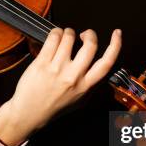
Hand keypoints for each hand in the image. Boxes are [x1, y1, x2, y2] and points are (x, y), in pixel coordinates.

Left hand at [0, 27, 121, 145]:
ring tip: (64, 36)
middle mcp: (73, 77)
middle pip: (90, 46)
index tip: (117, 33)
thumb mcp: (78, 99)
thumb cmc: (52, 106)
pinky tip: (54, 37)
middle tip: (84, 34)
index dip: (115, 45)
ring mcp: (57, 69)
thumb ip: (89, 83)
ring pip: (69, 37)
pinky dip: (55, 33)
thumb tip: (96, 63)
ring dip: (69, 32)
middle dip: (90, 34)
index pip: (106, 63)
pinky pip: (53, 39)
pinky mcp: (42, 63)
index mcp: (85, 86)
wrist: (28, 113)